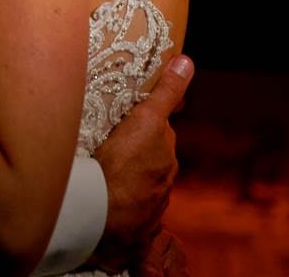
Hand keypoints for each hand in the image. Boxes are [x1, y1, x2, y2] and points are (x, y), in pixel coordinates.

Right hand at [85, 55, 192, 271]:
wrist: (101, 218)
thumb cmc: (122, 165)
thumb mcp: (145, 120)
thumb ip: (167, 93)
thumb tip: (187, 62)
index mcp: (165, 156)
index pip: (160, 131)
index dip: (146, 122)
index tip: (131, 119)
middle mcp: (163, 180)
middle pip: (150, 156)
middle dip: (136, 148)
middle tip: (110, 138)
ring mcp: (148, 205)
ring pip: (139, 181)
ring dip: (127, 175)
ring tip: (103, 168)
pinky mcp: (133, 226)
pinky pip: (127, 207)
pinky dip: (119, 199)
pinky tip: (103, 196)